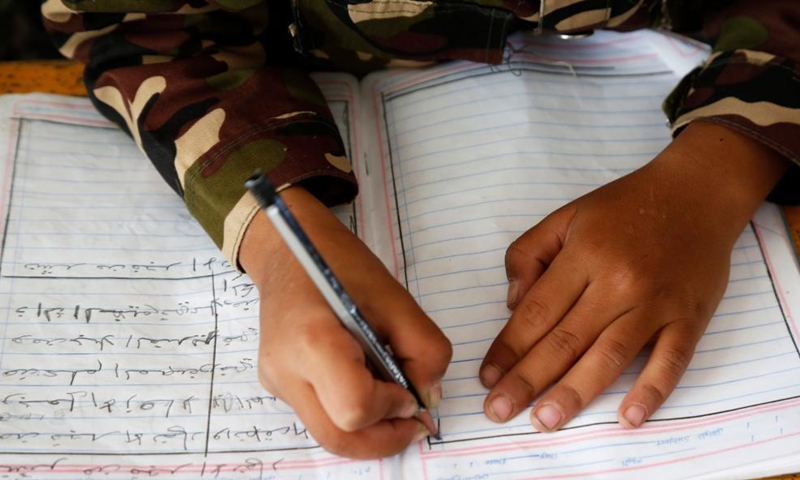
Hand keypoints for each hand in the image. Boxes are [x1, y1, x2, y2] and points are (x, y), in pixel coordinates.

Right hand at [240, 186, 450, 457]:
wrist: (287, 249)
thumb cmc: (341, 265)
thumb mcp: (396, 300)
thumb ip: (424, 351)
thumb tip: (427, 397)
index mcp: (313, 342)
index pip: (354, 408)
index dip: (391, 408)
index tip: (410, 391)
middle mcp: (285, 371)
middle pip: (338, 438)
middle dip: (384, 438)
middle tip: (414, 422)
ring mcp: (276, 382)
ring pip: (327, 434)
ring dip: (368, 431)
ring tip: (394, 404)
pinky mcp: (277, 384)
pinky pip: (318, 416)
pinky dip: (350, 415)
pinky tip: (368, 386)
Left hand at [479, 122, 790, 430]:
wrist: (697, 193)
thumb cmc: (626, 206)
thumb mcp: (567, 215)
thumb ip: (529, 254)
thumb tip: (512, 305)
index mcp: (585, 255)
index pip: (536, 312)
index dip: (508, 348)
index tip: (486, 377)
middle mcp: (618, 282)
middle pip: (565, 340)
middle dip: (527, 380)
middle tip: (498, 411)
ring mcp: (657, 303)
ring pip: (610, 356)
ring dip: (574, 392)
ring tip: (545, 420)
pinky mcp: (690, 318)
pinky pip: (671, 360)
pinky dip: (651, 390)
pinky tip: (628, 417)